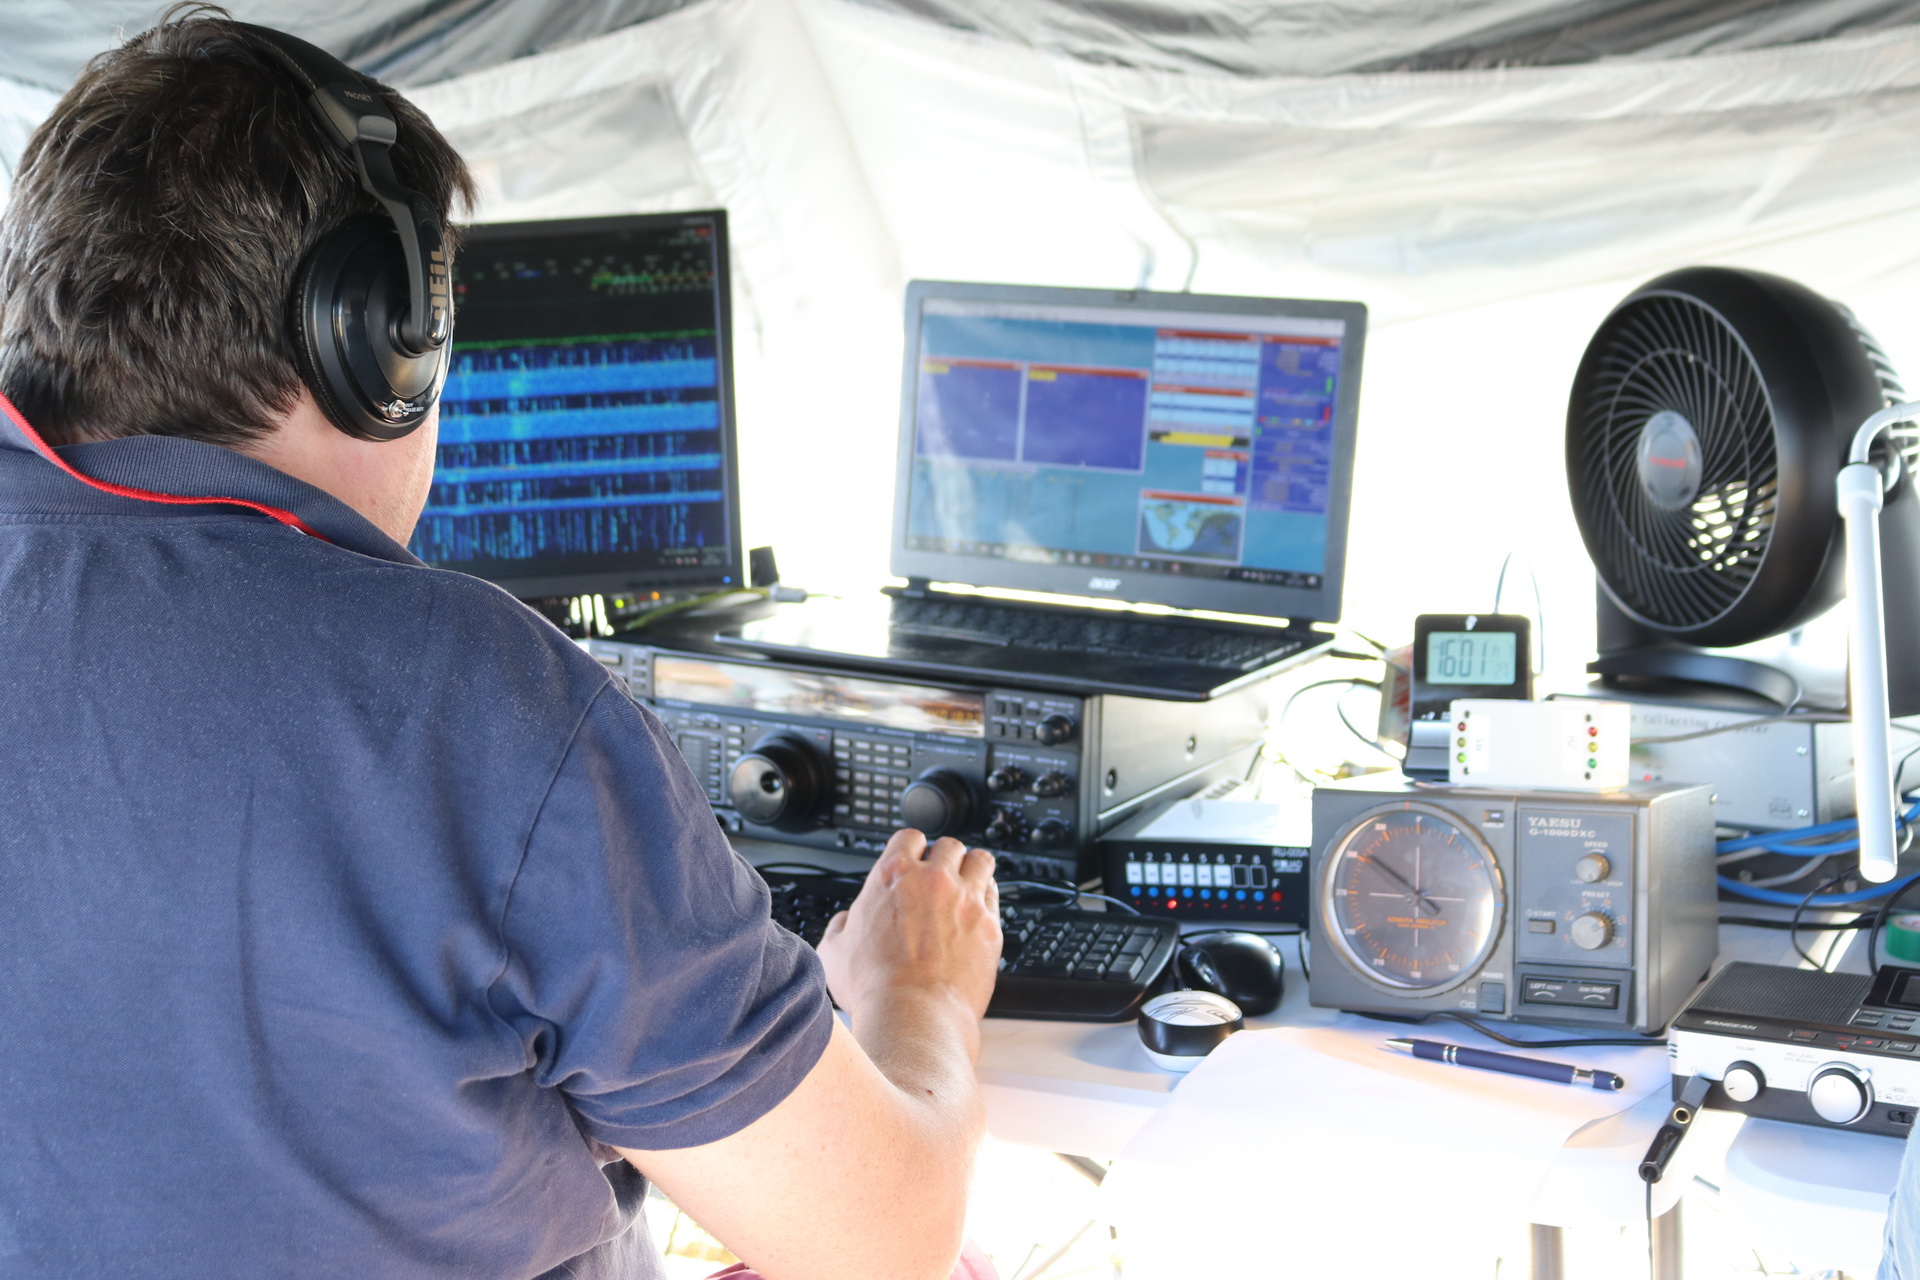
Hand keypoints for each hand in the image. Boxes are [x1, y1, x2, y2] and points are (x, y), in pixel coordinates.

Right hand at [816, 828, 1001, 1024]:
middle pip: (949, 846)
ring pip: (980, 861)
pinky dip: (988, 898)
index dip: (912, 848)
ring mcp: (965, 900)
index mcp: (893, 876)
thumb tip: (846, 923)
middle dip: (945, 858)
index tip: (914, 860)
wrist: (913, 1016)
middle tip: (941, 877)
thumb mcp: (834, 952)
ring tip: (968, 884)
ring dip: (973, 869)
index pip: (910, 837)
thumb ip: (841, 926)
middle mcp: (933, 880)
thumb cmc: (874, 987)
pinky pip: (995, 895)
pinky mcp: (990, 925)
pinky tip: (979, 910)